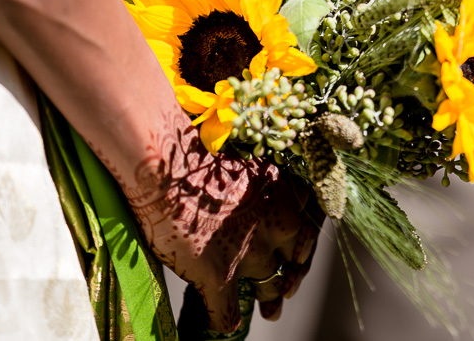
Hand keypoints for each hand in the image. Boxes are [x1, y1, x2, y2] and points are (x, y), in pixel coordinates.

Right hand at [125, 112, 319, 331]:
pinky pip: (227, 314)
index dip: (301, 247)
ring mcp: (252, 255)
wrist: (165, 162)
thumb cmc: (199, 150)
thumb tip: (258, 197)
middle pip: (292, 262)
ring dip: (269, 302)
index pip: (308, 230)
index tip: (297, 258)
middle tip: (284, 292)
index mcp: (287, 195)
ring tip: (269, 313)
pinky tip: (223, 323)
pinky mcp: (220, 278)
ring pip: (269, 287)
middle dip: (289, 278)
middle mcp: (278, 226)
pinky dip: (224, 320)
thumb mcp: (247, 160)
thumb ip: (262, 184)